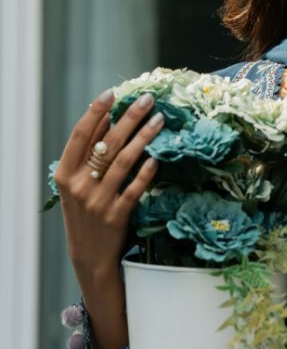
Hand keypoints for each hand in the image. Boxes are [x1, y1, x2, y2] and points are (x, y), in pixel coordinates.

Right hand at [53, 89, 164, 283]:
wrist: (89, 256)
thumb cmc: (85, 212)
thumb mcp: (76, 184)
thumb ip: (88, 154)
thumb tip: (107, 117)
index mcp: (64, 173)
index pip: (80, 135)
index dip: (96, 112)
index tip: (112, 92)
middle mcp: (78, 185)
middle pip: (106, 143)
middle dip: (129, 117)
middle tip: (148, 100)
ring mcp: (97, 202)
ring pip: (123, 161)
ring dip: (144, 137)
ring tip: (159, 120)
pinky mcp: (116, 216)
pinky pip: (135, 188)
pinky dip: (146, 171)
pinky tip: (158, 157)